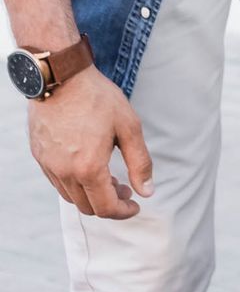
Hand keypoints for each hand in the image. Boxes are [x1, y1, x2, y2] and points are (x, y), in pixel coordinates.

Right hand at [28, 65, 153, 218]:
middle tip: (125, 189)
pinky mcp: (40, 158)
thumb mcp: (129, 126)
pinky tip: (88, 167)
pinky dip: (76, 184)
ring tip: (110, 178)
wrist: (62, 79)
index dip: (123, 212)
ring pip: (71, 197)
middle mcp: (65, 173)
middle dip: (110, 204)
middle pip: (87, 207)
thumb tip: (147, 191)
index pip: (106, 207)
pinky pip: (58, 183)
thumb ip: (139, 162)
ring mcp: (50, 167)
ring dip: (92, 195)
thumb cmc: (98, 99)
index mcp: (89, 168)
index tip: (135, 205)